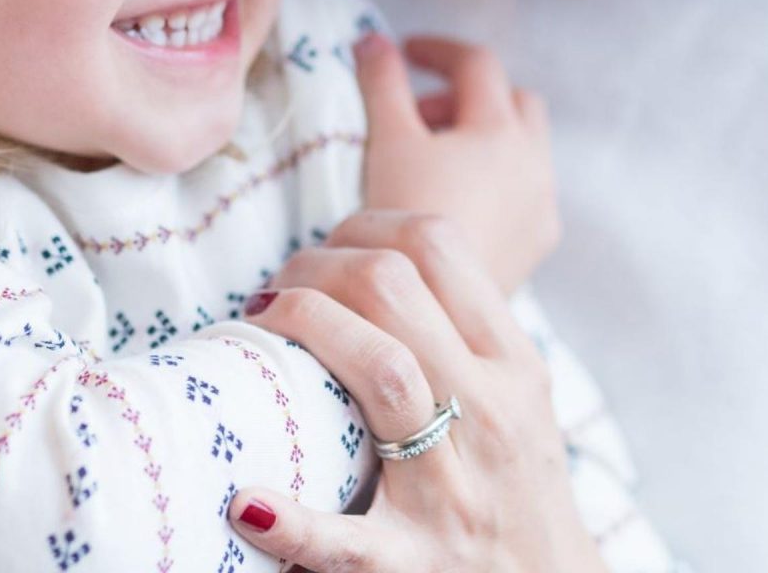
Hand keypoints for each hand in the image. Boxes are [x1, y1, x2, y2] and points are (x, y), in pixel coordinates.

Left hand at [227, 211, 607, 572]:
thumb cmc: (518, 490)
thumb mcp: (519, 398)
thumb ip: (466, 335)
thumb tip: (374, 270)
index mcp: (512, 365)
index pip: (439, 247)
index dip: (365, 227)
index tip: (327, 248)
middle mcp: (488, 411)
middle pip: (394, 288)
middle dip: (315, 268)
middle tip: (277, 291)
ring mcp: (452, 486)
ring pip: (382, 372)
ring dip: (303, 331)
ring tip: (256, 331)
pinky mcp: (413, 560)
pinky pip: (348, 539)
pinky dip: (293, 521)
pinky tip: (248, 502)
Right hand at [356, 33, 560, 292]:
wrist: (431, 303)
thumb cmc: (406, 217)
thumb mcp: (389, 143)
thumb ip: (382, 83)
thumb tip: (371, 38)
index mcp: (500, 128)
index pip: (477, 64)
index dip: (439, 50)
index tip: (405, 54)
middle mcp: (534, 160)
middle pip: (514, 100)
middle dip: (470, 96)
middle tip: (423, 116)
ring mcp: (543, 202)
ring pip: (526, 146)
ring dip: (487, 137)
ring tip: (437, 160)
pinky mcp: (541, 238)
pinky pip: (528, 189)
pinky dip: (500, 178)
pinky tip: (459, 202)